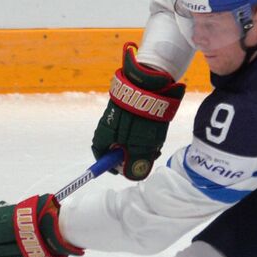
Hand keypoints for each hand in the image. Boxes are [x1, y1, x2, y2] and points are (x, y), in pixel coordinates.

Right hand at [91, 42, 185, 180]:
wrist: (150, 80)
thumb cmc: (142, 116)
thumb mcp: (141, 145)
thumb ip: (136, 162)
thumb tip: (133, 176)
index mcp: (105, 133)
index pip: (101, 153)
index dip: (110, 165)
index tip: (123, 170)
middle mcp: (108, 122)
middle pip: (115, 145)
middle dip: (130, 154)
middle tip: (147, 157)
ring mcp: (118, 112)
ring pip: (126, 134)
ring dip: (139, 143)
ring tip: (156, 144)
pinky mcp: (129, 104)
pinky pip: (133, 123)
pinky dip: (143, 131)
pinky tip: (156, 131)